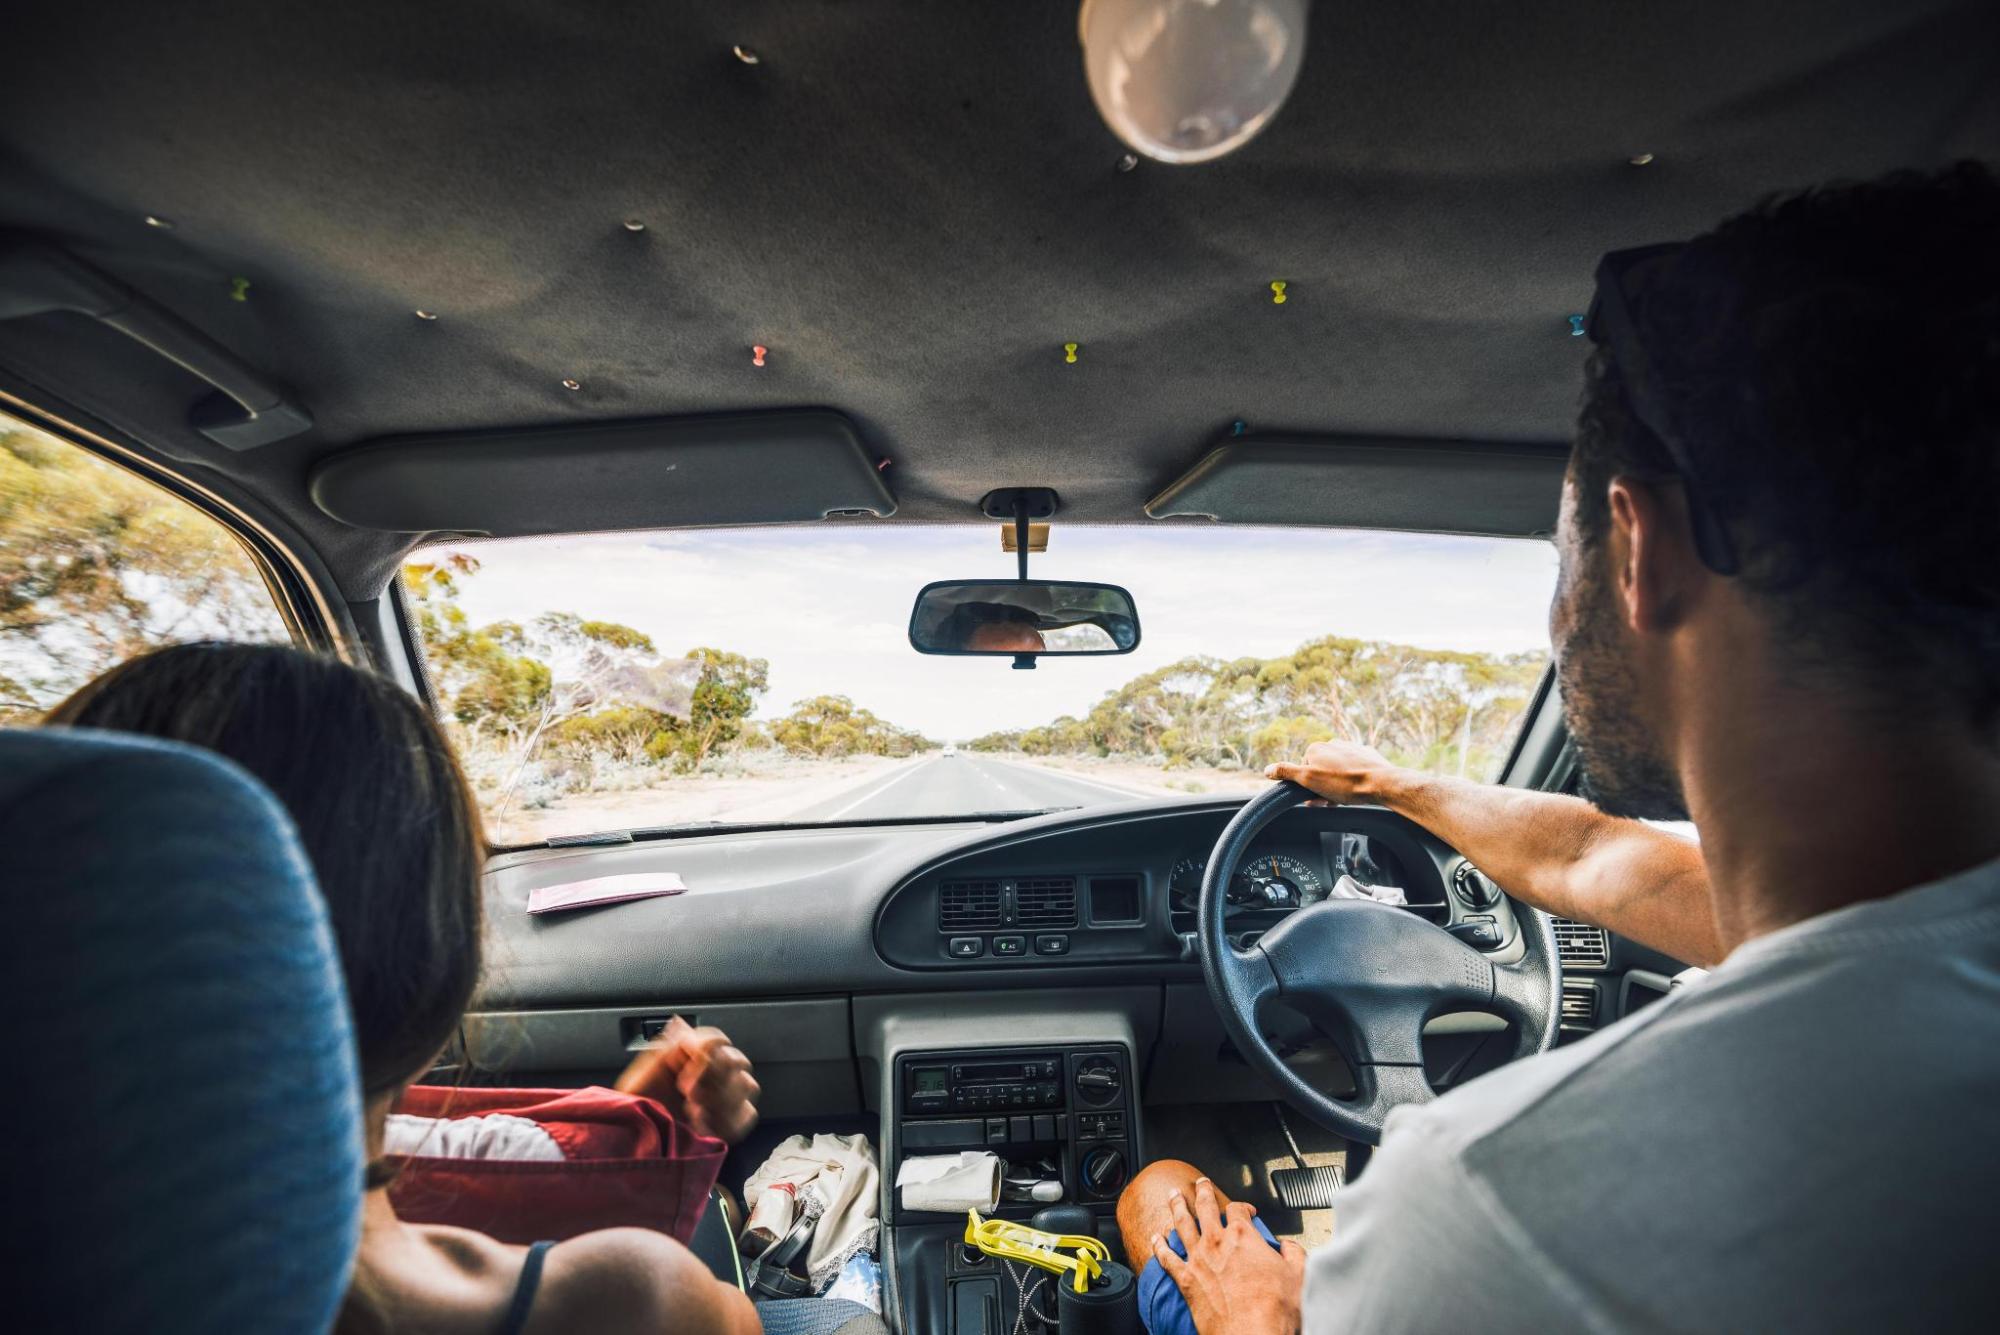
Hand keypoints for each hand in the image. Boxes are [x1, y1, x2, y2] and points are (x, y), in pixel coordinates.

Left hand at [615, 1017, 760, 1144]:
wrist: (636, 1141)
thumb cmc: (637, 1108)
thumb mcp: (646, 1072)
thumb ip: (670, 1046)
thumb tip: (681, 1023)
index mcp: (691, 1055)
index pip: (717, 1040)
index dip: (704, 1055)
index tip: (681, 1073)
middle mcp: (711, 1072)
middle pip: (737, 1061)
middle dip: (711, 1078)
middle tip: (686, 1092)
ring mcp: (724, 1096)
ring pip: (746, 1085)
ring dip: (719, 1099)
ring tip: (691, 1111)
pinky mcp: (730, 1122)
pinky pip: (748, 1114)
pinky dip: (727, 1121)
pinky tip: (702, 1125)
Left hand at [1151, 1179, 1306, 1334]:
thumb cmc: (1274, 1310)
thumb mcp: (1298, 1276)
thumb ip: (1294, 1254)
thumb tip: (1289, 1246)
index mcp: (1244, 1236)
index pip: (1238, 1209)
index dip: (1243, 1206)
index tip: (1246, 1211)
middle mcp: (1217, 1242)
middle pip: (1205, 1207)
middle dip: (1202, 1192)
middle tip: (1200, 1183)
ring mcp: (1198, 1260)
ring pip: (1181, 1224)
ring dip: (1177, 1207)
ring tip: (1173, 1196)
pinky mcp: (1186, 1280)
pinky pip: (1166, 1258)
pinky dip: (1159, 1246)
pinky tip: (1155, 1238)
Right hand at [1266, 739, 1400, 804]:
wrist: (1380, 783)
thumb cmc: (1345, 783)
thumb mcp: (1309, 780)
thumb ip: (1286, 772)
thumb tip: (1267, 770)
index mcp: (1316, 748)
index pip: (1304, 770)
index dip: (1309, 786)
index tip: (1316, 797)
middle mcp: (1333, 743)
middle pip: (1321, 770)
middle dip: (1324, 787)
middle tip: (1331, 800)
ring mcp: (1351, 747)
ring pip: (1338, 770)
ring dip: (1338, 784)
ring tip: (1346, 797)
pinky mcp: (1366, 754)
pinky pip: (1354, 768)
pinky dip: (1353, 779)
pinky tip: (1358, 789)